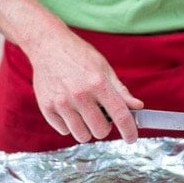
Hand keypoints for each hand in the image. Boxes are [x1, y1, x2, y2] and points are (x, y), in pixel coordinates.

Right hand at [29, 29, 143, 144]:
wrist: (48, 45)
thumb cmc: (78, 55)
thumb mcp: (103, 67)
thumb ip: (120, 90)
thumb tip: (137, 107)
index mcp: (98, 83)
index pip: (120, 115)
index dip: (129, 131)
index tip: (131, 137)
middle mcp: (79, 94)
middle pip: (100, 131)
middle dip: (104, 126)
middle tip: (100, 114)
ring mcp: (61, 102)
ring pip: (82, 135)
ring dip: (86, 128)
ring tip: (84, 112)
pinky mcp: (46, 107)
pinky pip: (64, 131)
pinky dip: (69, 124)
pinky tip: (69, 108)